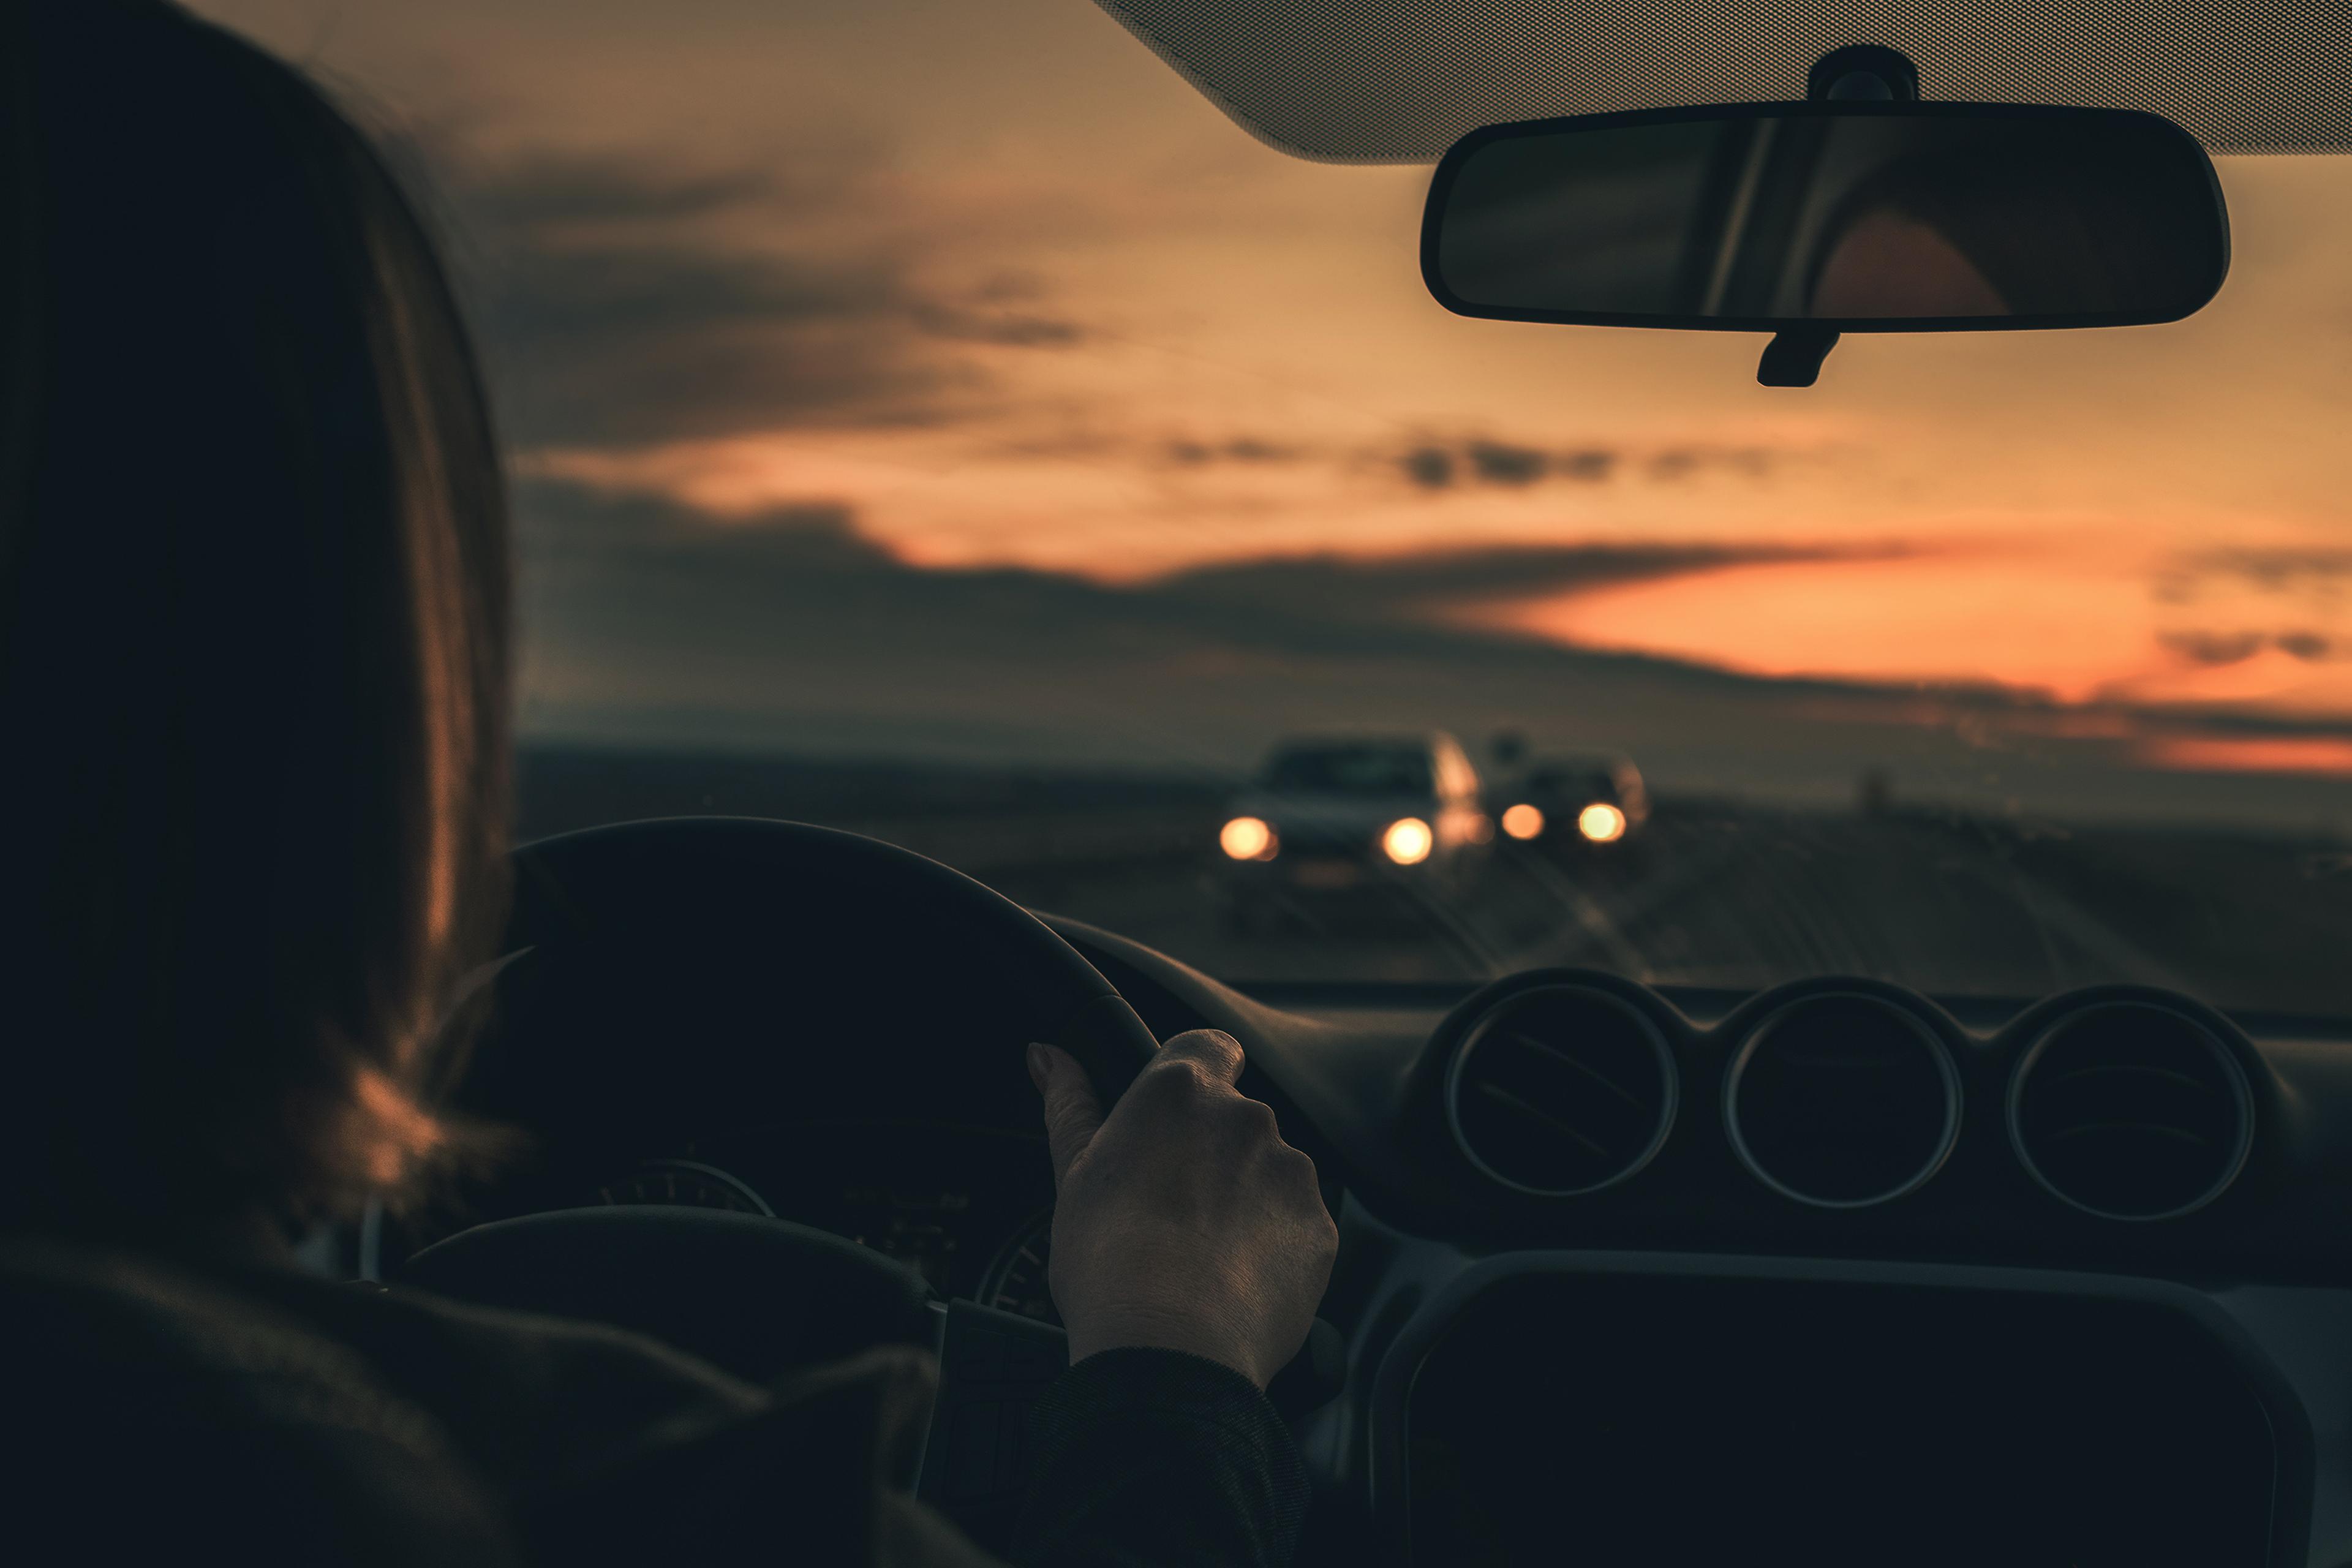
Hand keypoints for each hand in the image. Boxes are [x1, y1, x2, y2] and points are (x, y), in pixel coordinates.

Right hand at [1027, 1030, 1336, 1388]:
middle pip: (1237, 1118)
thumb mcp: (1073, 1174)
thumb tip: (1046, 1055)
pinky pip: (1297, 1224)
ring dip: (1246, 1199)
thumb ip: (1070, 1104)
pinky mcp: (1321, 1226)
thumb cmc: (1109, 1261)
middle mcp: (1247, 1119)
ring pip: (1270, 1171)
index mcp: (1182, 1092)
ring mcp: (1291, 1171)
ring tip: (1202, 1255)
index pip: (1210, 1046)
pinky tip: (1235, 1280)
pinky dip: (1274, 1244)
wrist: (1169, 1350)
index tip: (1176, 1119)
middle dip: (1212, 1153)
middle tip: (1171, 1210)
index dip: (1198, 1075)